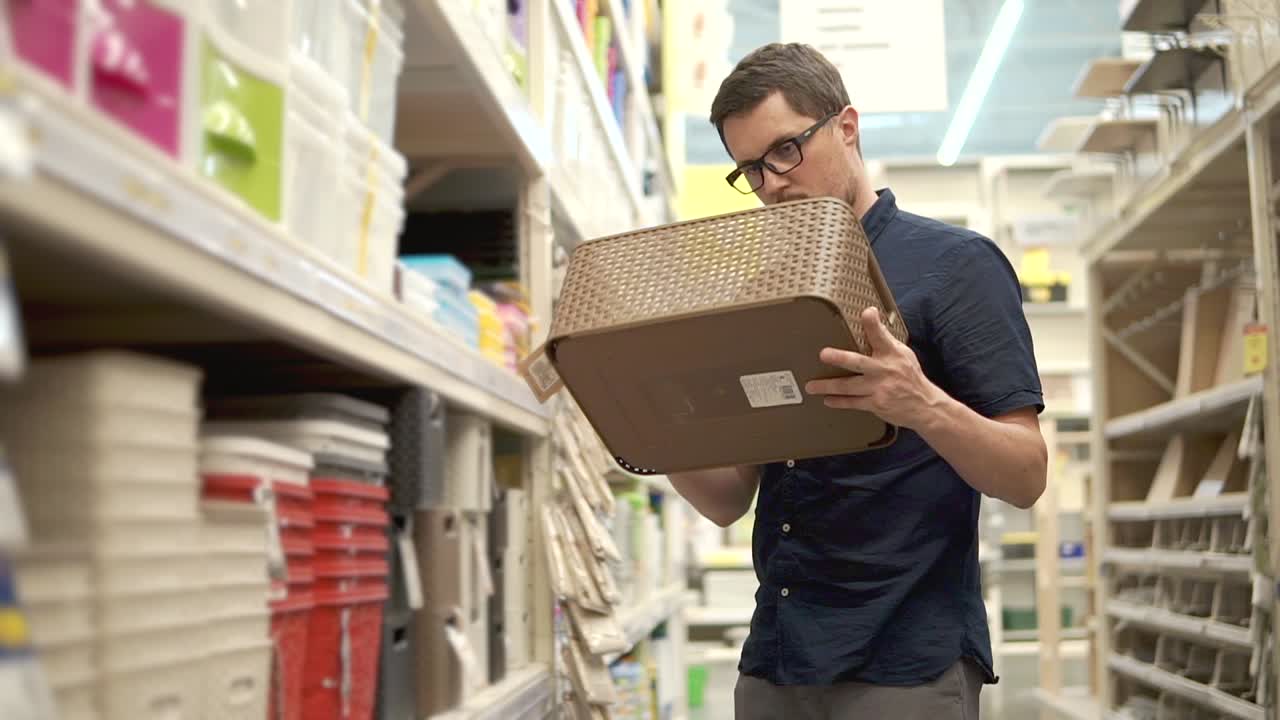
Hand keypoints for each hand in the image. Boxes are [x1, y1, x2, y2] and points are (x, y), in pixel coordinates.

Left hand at [804, 307, 945, 429]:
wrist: (924, 405)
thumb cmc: (910, 377)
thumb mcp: (903, 354)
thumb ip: (885, 342)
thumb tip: (871, 322)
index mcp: (892, 353)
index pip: (881, 334)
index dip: (873, 323)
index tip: (867, 312)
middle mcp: (884, 369)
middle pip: (858, 362)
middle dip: (840, 358)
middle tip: (823, 354)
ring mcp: (879, 388)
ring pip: (849, 386)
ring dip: (828, 386)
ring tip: (811, 386)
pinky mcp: (876, 404)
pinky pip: (853, 403)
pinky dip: (839, 402)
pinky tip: (827, 400)